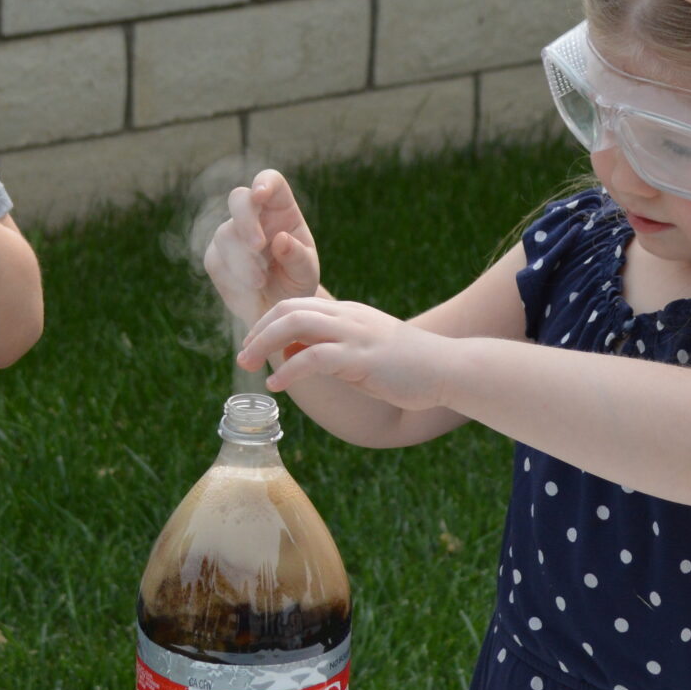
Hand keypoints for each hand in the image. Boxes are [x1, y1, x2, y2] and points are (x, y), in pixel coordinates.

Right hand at [203, 169, 321, 324]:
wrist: (275, 308)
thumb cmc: (296, 283)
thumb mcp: (305, 273)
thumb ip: (297, 257)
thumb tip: (281, 240)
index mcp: (280, 209)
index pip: (270, 182)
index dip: (263, 183)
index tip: (261, 196)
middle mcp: (253, 216)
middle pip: (238, 199)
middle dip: (245, 220)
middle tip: (258, 246)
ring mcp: (230, 234)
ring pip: (225, 234)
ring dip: (241, 259)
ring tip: (259, 282)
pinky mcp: (215, 256)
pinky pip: (216, 260)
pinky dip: (232, 276)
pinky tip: (248, 289)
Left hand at [238, 296, 456, 410]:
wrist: (448, 368)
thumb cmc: (407, 367)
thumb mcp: (363, 352)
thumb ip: (332, 351)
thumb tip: (295, 358)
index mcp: (347, 314)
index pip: (295, 305)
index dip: (267, 323)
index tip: (252, 345)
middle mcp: (347, 318)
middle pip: (288, 309)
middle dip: (258, 331)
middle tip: (242, 356)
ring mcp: (355, 335)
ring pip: (296, 324)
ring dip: (265, 344)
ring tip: (249, 366)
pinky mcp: (362, 358)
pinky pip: (314, 357)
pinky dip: (289, 369)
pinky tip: (276, 384)